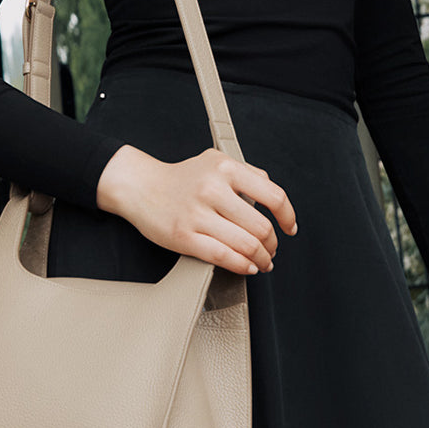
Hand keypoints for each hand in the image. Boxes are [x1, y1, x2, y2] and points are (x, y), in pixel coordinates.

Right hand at [95, 143, 296, 274]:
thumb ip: (247, 173)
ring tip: (262, 262)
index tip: (289, 228)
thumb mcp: (215, 160)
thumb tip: (274, 197)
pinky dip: (242, 266)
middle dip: (272, 245)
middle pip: (261, 227)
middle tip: (272, 250)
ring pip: (246, 245)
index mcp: (225, 168)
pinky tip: (247, 266)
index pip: (273, 195)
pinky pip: (223, 257)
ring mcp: (197, 214)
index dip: (287, 216)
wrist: (140, 186)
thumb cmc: (180, 177)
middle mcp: (212, 189)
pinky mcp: (184, 237)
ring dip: (261, 259)